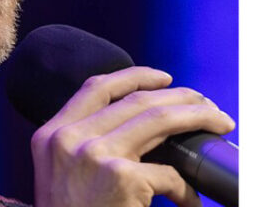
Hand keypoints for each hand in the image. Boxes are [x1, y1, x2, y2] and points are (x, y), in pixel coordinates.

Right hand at [30, 67, 234, 206]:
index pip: (96, 88)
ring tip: (220, 125)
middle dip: (180, 97)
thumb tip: (142, 128)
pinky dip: (188, 190)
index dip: (135, 76)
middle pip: (136, 100)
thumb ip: (84, 147)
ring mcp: (95, 155)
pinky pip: (170, 175)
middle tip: (208, 106)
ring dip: (198, 118)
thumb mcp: (62, 177)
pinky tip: (192, 203)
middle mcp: (69, 139)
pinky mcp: (122, 178)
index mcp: (50, 136)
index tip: (164, 78)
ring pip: (159, 119)